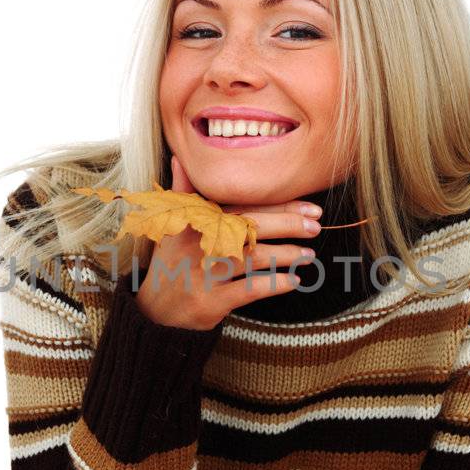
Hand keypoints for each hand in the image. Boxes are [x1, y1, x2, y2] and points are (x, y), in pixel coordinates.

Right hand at [132, 155, 320, 331]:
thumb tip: (181, 158)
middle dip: (288, 225)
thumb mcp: (172, 227)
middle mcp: (201, 243)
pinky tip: (293, 281)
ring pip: (253, 257)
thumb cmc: (171, 264)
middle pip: (251, 228)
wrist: (153, 311)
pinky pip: (248, 290)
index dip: (278, 206)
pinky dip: (273, 285)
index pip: (244, 207)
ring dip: (286, 255)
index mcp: (197, 222)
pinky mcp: (210, 300)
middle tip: (315, 227)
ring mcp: (205, 273)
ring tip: (309, 255)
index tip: (308, 206)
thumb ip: (182, 192)